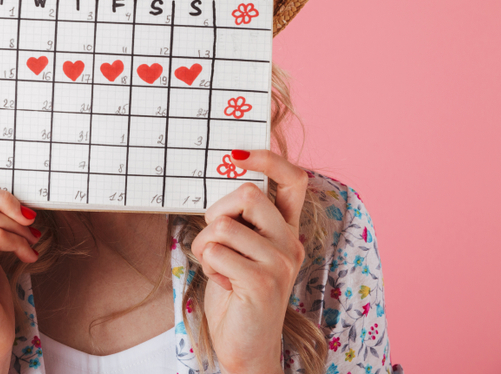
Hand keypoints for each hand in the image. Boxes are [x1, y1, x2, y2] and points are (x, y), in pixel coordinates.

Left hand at [190, 149, 307, 373]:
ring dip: (206, 246)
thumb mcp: (241, 248)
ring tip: (218, 268)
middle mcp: (290, 242)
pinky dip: (207, 266)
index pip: (293, 179)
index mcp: (287, 230)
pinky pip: (216, 252)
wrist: (246, 346)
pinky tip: (223, 284)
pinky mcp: (263, 282)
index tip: (235, 153)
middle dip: (216, 212)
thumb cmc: (235, 292)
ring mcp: (280, 262)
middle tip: (215, 240)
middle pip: (247, 194)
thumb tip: (223, 179)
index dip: (267, 158)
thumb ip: (241, 219)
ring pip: (224, 225)